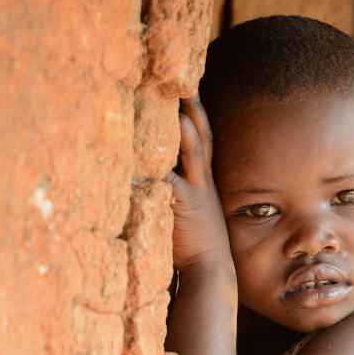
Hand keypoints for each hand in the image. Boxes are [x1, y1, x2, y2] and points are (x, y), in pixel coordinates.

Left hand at [164, 95, 233, 272]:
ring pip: (192, 150)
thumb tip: (154, 182)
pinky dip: (158, 164)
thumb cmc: (196, 245)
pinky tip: (144, 151)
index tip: (190, 93)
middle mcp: (203, 181)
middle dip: (195, 110)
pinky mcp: (182, 203)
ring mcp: (195, 190)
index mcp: (204, 181)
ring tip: (177, 105)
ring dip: (185, 127)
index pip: (203, 141)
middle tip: (187, 85)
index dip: (197, 117)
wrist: (210, 269)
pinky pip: (168, 178)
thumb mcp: (189, 213)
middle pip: (201, 136)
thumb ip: (176, 195)